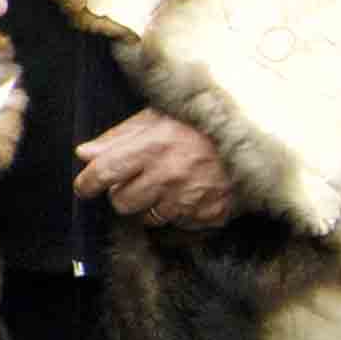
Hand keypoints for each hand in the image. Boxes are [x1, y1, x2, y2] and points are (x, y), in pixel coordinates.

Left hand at [74, 109, 238, 228]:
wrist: (257, 136)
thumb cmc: (202, 123)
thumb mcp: (158, 116)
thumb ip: (119, 136)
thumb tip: (85, 153)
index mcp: (152, 147)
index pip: (104, 173)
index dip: (87, 182)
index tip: (83, 186)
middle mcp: (168, 176)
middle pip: (122, 202)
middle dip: (121, 194)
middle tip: (133, 181)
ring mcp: (190, 198)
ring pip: (149, 218)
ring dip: (150, 205)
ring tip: (164, 185)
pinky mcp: (210, 214)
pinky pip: (180, 223)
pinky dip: (180, 212)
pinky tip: (189, 193)